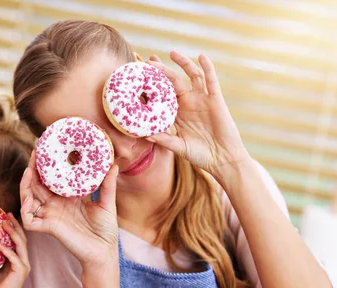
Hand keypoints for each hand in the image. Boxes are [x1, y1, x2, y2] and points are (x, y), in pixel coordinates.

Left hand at [0, 214, 29, 287]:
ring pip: (20, 244)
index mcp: (16, 260)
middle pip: (21, 239)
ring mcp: (23, 266)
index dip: (12, 228)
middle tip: (7, 214)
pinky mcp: (21, 271)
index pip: (16, 241)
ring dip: (12, 232)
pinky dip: (5, 248)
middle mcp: (22, 261)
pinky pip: (13, 256)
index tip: (4, 217)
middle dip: (15, 225)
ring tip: (4, 222)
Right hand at [19, 151, 119, 272]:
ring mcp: (50, 216)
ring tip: (28, 171)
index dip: (47, 164)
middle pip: (37, 184)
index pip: (52, 178)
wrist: (104, 251)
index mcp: (67, 197)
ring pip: (28, 199)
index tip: (47, 147)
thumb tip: (113, 164)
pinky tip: (27, 199)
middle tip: (36, 152)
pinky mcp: (48, 228)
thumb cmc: (106, 230)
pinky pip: (29, 220)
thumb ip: (107, 185)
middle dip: (33, 169)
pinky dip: (25, 210)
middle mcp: (55, 205)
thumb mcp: (107, 203)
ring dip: (25, 185)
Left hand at [145, 51, 251, 179]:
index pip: (161, 95)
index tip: (138, 77)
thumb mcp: (178, 146)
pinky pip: (211, 81)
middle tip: (147, 61)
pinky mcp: (216, 100)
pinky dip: (207, 67)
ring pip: (192, 76)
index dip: (151, 86)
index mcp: (177, 113)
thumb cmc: (200, 155)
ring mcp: (202, 100)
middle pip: (173, 81)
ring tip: (171, 53)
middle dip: (161, 70)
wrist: (223, 160)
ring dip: (183, 63)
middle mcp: (189, 103)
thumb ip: (164, 139)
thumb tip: (144, 135)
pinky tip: (201, 57)